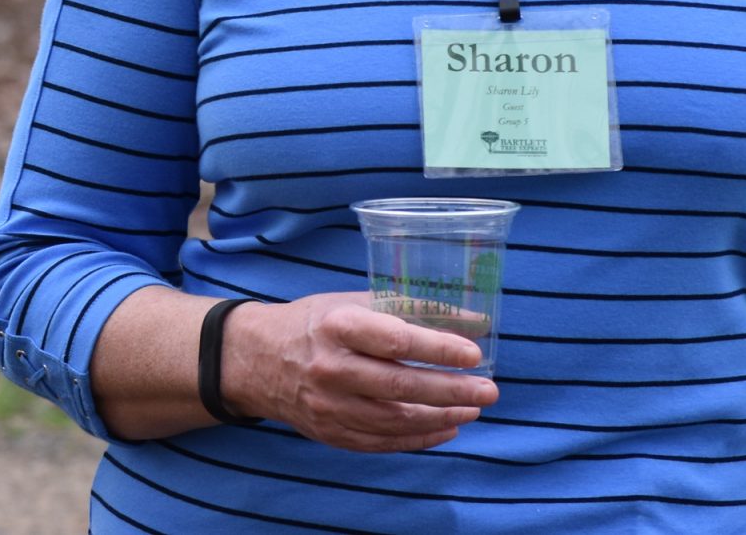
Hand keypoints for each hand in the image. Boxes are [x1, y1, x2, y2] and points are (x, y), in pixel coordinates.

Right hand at [224, 292, 496, 452]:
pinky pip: (383, 441)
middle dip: (451, 390)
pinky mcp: (331, 432)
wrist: (257, 359)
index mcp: (336, 326)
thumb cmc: (314, 323)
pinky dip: (419, 437)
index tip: (473, 352)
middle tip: (489, 390)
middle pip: (401, 386)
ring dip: (442, 416)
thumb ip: (404, 311)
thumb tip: (467, 320)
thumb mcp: (349, 304)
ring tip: (473, 409)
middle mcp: (331, 368)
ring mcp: (329, 406)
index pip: (395, 340)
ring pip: (396, 419)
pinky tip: (446, 428)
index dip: (438, 348)